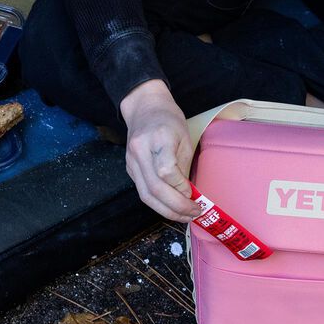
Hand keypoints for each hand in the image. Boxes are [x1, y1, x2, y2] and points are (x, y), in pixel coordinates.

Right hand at [120, 79, 199, 222]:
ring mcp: (131, 162)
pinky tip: (171, 207)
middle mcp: (140, 152)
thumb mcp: (184, 137)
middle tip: (194, 213)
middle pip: (154, 189)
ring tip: (185, 216)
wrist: (145, 107)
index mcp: (157, 139)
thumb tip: (190, 193)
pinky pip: (143, 191)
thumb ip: (184, 165)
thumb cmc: (169, 120)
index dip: (180, 188)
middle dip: (176, 207)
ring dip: (166, 210)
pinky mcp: (129, 169)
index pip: (166, 171)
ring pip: (146, 195)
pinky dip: (158, 203)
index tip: (194, 194)